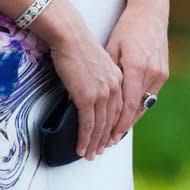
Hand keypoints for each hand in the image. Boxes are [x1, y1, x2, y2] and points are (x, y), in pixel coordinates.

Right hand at [49, 23, 123, 160]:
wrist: (69, 35)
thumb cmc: (77, 45)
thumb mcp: (97, 62)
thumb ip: (99, 79)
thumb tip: (91, 93)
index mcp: (118, 78)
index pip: (119, 108)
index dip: (114, 126)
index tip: (110, 137)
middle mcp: (113, 87)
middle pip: (112, 121)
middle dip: (105, 139)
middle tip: (99, 151)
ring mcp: (101, 93)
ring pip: (100, 126)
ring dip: (94, 144)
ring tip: (89, 154)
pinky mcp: (87, 97)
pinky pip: (87, 124)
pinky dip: (84, 139)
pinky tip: (80, 147)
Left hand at [104, 0, 168, 142]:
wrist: (151, 12)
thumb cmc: (127, 27)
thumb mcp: (113, 46)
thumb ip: (110, 71)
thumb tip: (98, 93)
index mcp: (136, 66)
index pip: (127, 104)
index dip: (118, 123)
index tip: (109, 136)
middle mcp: (151, 73)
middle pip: (137, 108)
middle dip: (123, 125)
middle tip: (110, 140)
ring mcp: (160, 73)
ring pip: (145, 103)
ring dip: (132, 117)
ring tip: (118, 131)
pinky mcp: (164, 72)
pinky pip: (151, 94)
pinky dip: (140, 103)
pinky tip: (130, 112)